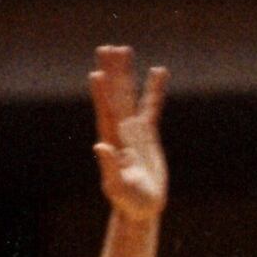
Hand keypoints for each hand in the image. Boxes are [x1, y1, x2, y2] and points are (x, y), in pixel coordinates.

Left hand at [90, 45, 167, 222]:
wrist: (141, 208)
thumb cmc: (128, 201)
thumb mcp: (117, 186)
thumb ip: (109, 167)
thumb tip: (100, 147)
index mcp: (112, 140)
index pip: (106, 111)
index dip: (102, 92)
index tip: (98, 72)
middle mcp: (120, 130)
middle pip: (115, 95)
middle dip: (112, 72)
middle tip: (108, 48)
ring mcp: (133, 130)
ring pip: (129, 94)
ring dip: (126, 73)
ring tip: (124, 49)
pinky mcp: (147, 134)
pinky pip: (151, 106)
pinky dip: (154, 89)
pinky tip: (158, 71)